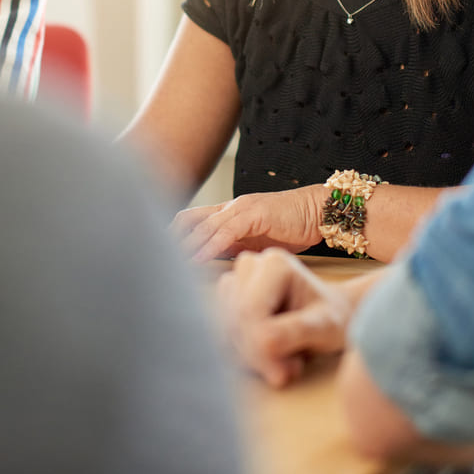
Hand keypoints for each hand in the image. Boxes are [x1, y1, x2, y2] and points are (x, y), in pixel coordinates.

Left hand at [171, 184, 327, 262]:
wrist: (318, 211)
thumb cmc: (291, 227)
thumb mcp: (255, 242)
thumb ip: (233, 248)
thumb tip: (212, 263)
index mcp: (227, 214)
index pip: (190, 222)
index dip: (172, 239)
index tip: (158, 259)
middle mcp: (229, 209)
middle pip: (187, 219)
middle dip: (170, 241)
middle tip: (155, 262)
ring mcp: (240, 209)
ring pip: (203, 225)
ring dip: (185, 246)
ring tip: (170, 264)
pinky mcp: (254, 213)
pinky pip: (226, 230)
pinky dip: (209, 245)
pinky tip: (198, 259)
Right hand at [214, 248, 361, 386]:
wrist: (332, 315)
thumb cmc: (333, 318)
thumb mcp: (326, 327)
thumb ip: (297, 331)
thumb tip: (264, 345)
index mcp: (275, 264)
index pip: (249, 310)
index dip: (259, 347)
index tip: (282, 375)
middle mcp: (250, 266)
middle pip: (235, 320)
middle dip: (257, 355)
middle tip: (289, 372)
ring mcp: (236, 281)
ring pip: (226, 329)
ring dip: (252, 357)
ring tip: (286, 362)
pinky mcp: (228, 300)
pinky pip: (224, 335)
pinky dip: (245, 355)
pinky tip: (271, 357)